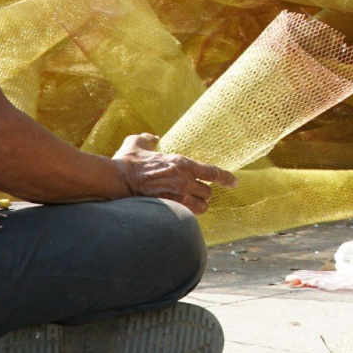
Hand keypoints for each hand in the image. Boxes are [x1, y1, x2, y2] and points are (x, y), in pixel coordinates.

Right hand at [112, 133, 238, 212]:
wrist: (117, 180)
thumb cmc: (127, 162)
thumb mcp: (137, 143)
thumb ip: (148, 139)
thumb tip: (154, 138)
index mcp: (181, 163)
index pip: (212, 172)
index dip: (226, 178)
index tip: (235, 183)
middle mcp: (184, 179)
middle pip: (208, 191)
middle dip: (204, 193)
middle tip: (196, 193)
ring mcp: (178, 195)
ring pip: (201, 205)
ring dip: (198, 206)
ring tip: (191, 204)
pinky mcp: (170, 208)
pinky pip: (188, 214)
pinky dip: (188, 214)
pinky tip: (180, 211)